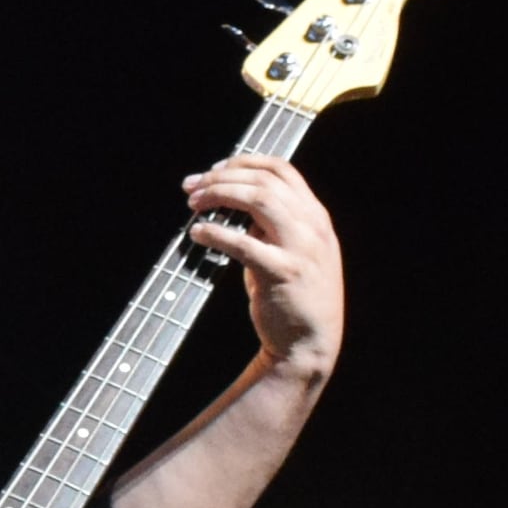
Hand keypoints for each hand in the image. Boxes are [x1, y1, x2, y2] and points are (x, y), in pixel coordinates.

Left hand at [185, 154, 342, 374]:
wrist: (309, 345)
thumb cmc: (294, 297)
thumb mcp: (293, 251)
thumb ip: (273, 224)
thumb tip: (232, 200)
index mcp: (316, 217)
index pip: (282, 169)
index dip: (245, 162)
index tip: (214, 169)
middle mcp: (313, 227)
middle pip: (265, 180)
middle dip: (222, 177)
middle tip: (191, 187)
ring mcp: (301, 249)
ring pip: (259, 200)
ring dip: (219, 194)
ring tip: (193, 204)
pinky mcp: (283, 273)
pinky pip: (244, 243)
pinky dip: (215, 233)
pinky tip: (197, 233)